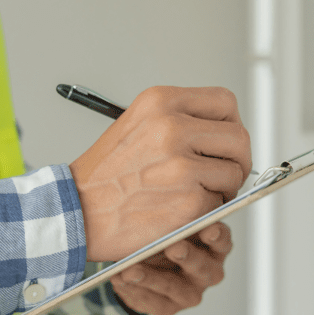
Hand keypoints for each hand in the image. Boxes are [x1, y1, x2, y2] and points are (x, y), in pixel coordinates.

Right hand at [69, 86, 251, 261]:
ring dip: (223, 189)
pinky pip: (220, 204)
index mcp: (161, 102)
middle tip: (224, 175)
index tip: (225, 143)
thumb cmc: (105, 175)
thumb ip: (180, 119)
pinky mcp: (189, 201)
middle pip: (239, 138)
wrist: (74, 211)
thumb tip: (225, 131)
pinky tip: (180, 211)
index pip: (225, 103)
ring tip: (195, 194)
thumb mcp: (138, 124)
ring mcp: (182, 165)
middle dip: (237, 160)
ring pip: (233, 172)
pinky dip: (207, 212)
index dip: (231, 125)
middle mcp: (172, 127)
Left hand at [111, 222, 231, 314]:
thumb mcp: (172, 221)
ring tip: (130, 270)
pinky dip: (136, 291)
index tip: (208, 229)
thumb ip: (174, 215)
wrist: (144, 259)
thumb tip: (165, 200)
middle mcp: (207, 272)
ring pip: (176, 290)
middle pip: (203, 268)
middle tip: (173, 247)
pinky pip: (154, 303)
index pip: (222, 242)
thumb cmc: (163, 234)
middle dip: (188, 257)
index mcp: (214, 248)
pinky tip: (120, 280)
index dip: (217, 236)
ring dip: (153, 280)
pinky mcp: (170, 307)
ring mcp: (190, 293)